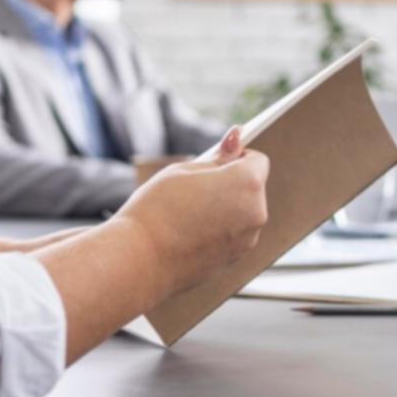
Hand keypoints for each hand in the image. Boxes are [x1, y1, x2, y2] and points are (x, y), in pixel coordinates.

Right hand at [114, 126, 268, 297]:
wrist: (139, 260)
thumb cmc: (157, 209)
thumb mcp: (184, 170)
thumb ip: (217, 156)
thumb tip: (237, 136)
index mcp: (247, 183)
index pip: (257, 161)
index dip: (236, 158)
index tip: (215, 163)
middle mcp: (256, 212)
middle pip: (252, 188)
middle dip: (231, 184)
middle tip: (195, 189)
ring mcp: (247, 240)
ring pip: (243, 213)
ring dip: (226, 208)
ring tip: (189, 213)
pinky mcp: (235, 259)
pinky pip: (233, 234)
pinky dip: (220, 229)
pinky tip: (191, 232)